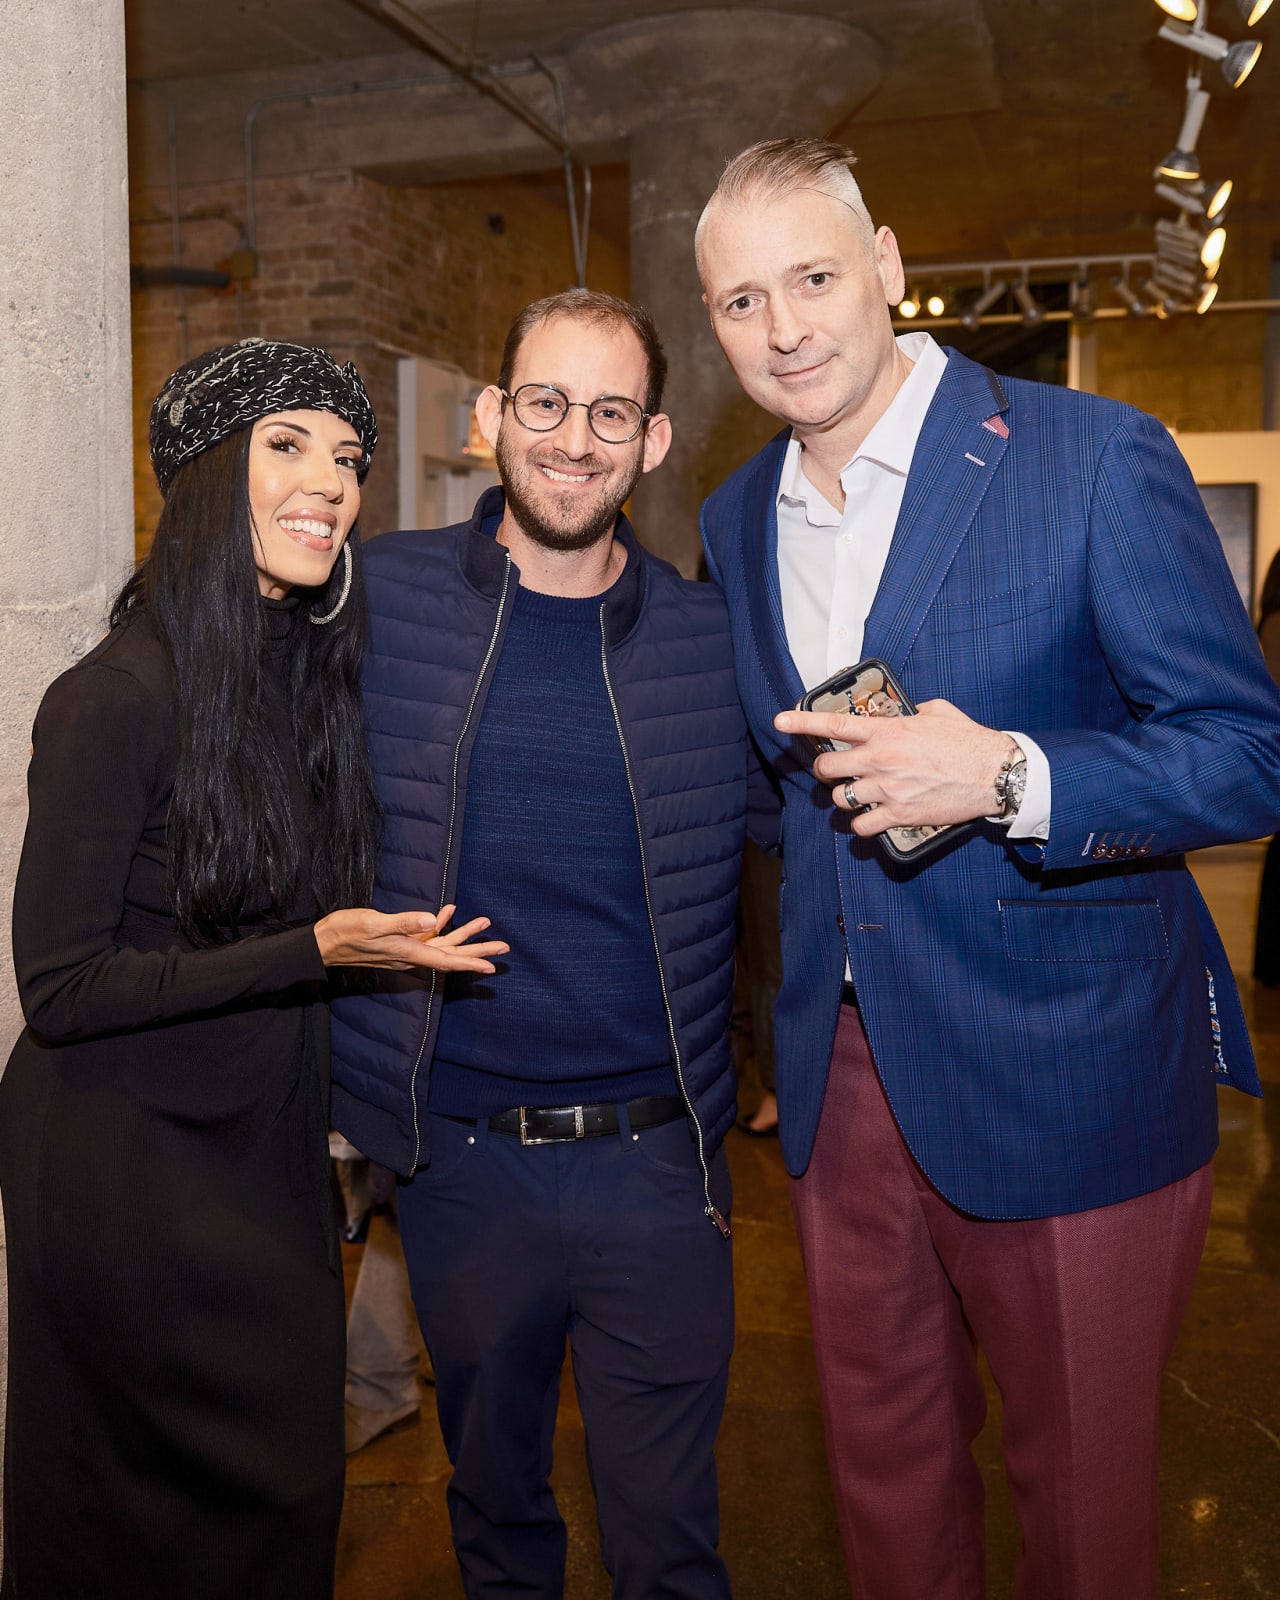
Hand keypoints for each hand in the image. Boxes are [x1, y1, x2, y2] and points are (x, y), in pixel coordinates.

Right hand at [314, 904, 507, 972]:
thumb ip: (404, 923)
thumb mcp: (374, 924)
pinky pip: (426, 934)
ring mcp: (405, 948)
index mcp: (409, 952)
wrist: (323, 942)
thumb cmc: (346, 933)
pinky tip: (448, 911)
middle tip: (504, 947)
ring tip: (485, 923)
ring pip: (442, 943)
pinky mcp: (398, 941)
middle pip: (451, 954)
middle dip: (478, 951)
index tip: (492, 966)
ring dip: (463, 933)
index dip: (470, 962)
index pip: (447, 960)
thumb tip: (433, 920)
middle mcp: (411, 954)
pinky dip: (439, 923)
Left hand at [774, 699, 1014, 836]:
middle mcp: (880, 759)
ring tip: (858, 796)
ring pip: (841, 799)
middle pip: (827, 768)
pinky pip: (861, 826)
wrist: (995, 772)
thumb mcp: (936, 712)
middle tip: (834, 772)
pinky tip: (869, 819)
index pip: (834, 725)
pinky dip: (860, 825)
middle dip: (826, 771)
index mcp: (887, 731)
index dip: (801, 722)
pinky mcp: (899, 815)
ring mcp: (887, 789)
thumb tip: (901, 714)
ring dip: (844, 798)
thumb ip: (910, 712)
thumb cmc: (969, 740)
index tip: (780, 721)